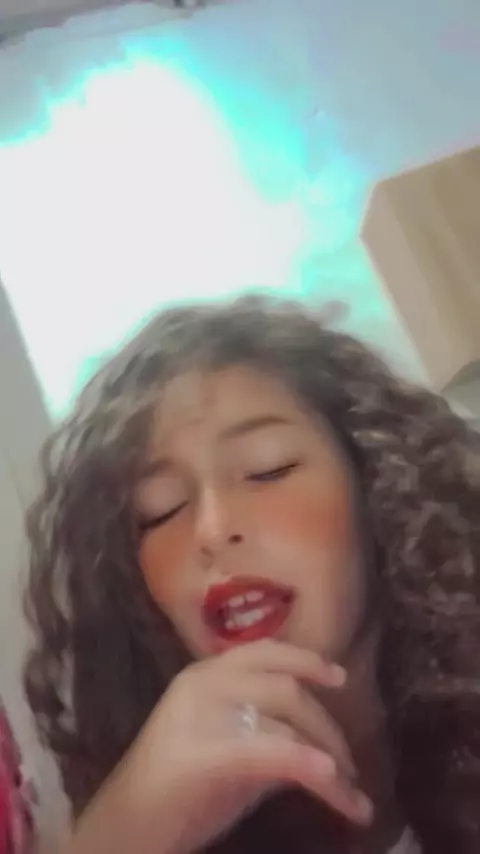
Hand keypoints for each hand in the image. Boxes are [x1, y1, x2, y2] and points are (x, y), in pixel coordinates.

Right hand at [67, 640, 371, 853]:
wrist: (125, 830)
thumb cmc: (178, 794)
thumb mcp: (228, 748)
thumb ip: (265, 731)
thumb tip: (315, 737)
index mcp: (203, 674)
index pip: (264, 651)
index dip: (306, 660)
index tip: (340, 677)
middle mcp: (203, 684)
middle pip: (286, 690)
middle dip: (329, 729)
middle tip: (352, 768)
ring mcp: (201, 715)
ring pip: (286, 723)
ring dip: (331, 760)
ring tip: (352, 796)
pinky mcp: (205, 754)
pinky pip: (272, 752)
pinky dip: (309, 765)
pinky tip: (334, 785)